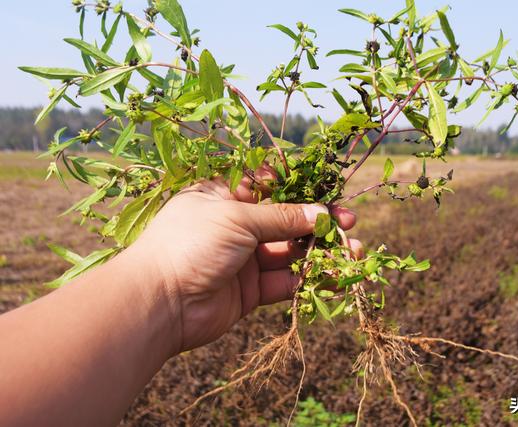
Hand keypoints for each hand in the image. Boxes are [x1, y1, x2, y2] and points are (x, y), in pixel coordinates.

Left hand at [127, 168, 359, 352]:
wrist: (159, 303)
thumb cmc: (192, 243)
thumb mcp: (238, 218)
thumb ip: (282, 218)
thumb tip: (321, 214)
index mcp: (225, 196)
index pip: (269, 187)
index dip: (300, 190)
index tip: (328, 193)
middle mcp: (235, 226)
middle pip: (286, 221)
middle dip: (318, 222)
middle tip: (350, 223)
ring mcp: (243, 259)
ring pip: (290, 253)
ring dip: (321, 252)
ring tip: (353, 252)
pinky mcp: (250, 291)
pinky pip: (285, 282)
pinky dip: (310, 280)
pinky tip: (335, 277)